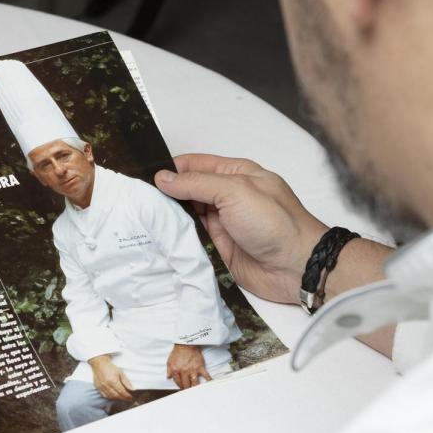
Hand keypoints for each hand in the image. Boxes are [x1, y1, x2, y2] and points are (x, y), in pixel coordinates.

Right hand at [89, 355, 134, 401]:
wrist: (99, 364)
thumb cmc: (110, 367)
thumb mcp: (121, 373)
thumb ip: (126, 382)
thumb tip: (132, 389)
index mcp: (113, 381)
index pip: (121, 392)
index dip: (127, 396)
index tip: (130, 397)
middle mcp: (107, 385)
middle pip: (116, 396)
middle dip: (123, 398)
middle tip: (127, 399)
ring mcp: (101, 387)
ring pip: (110, 397)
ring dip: (117, 399)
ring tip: (122, 398)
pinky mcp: (98, 388)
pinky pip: (104, 396)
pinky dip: (110, 398)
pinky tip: (114, 397)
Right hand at [155, 154, 327, 303]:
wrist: (296, 267)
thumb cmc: (276, 223)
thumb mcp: (235, 191)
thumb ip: (197, 183)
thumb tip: (163, 178)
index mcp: (236, 174)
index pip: (195, 165)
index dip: (170, 169)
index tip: (143, 176)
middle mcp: (227, 198)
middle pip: (187, 192)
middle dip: (164, 195)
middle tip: (135, 200)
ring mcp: (223, 224)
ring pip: (186, 218)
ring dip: (167, 220)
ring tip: (138, 219)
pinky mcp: (219, 249)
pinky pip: (192, 242)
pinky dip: (176, 242)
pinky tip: (154, 241)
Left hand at [167, 344, 210, 388]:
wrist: (186, 344)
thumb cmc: (178, 352)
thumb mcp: (169, 361)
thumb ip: (168, 370)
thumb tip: (168, 377)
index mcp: (175, 370)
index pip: (177, 382)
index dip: (179, 386)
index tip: (181, 388)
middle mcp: (184, 371)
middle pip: (186, 385)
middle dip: (187, 389)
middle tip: (188, 391)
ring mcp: (192, 370)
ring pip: (194, 383)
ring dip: (195, 388)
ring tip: (196, 391)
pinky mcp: (200, 367)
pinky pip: (205, 375)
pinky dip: (208, 380)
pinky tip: (209, 384)